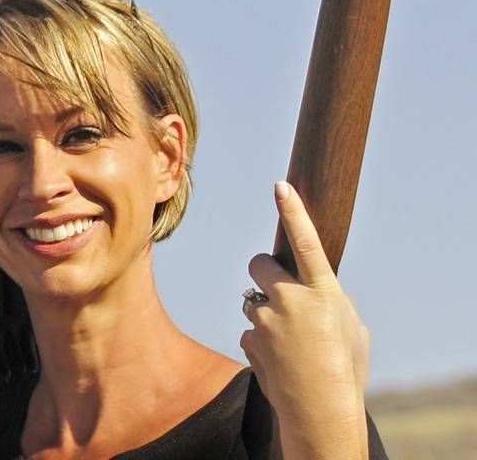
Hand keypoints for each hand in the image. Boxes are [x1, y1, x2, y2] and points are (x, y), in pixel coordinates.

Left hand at [240, 182, 369, 458]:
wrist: (320, 411)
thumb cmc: (345, 366)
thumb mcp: (350, 326)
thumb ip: (327, 299)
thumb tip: (309, 288)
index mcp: (323, 292)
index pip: (306, 243)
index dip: (293, 212)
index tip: (281, 186)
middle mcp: (290, 300)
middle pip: (259, 263)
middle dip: (265, 272)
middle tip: (278, 290)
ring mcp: (265, 320)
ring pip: (252, 299)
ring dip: (265, 310)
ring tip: (289, 340)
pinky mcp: (248, 339)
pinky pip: (250, 330)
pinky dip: (261, 340)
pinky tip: (280, 358)